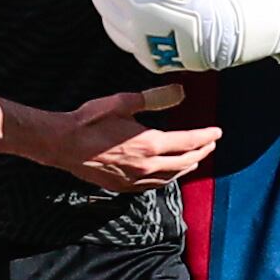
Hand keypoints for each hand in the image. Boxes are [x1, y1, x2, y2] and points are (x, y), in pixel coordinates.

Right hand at [28, 85, 220, 191]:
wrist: (62, 144)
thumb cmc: (89, 121)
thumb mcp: (123, 103)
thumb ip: (154, 99)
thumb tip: (179, 93)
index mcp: (150, 143)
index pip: (188, 142)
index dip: (205, 137)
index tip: (217, 132)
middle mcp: (147, 165)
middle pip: (184, 162)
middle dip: (201, 153)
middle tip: (210, 145)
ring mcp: (135, 179)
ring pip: (170, 177)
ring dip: (186, 168)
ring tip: (194, 161)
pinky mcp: (123, 186)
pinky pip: (153, 185)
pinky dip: (166, 179)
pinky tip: (167, 175)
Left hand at [89, 0, 242, 73]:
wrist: (230, 31)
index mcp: (134, 8)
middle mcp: (134, 32)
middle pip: (104, 5)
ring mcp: (145, 51)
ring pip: (114, 28)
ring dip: (108, 8)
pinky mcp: (158, 63)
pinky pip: (132, 45)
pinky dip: (126, 29)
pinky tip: (132, 22)